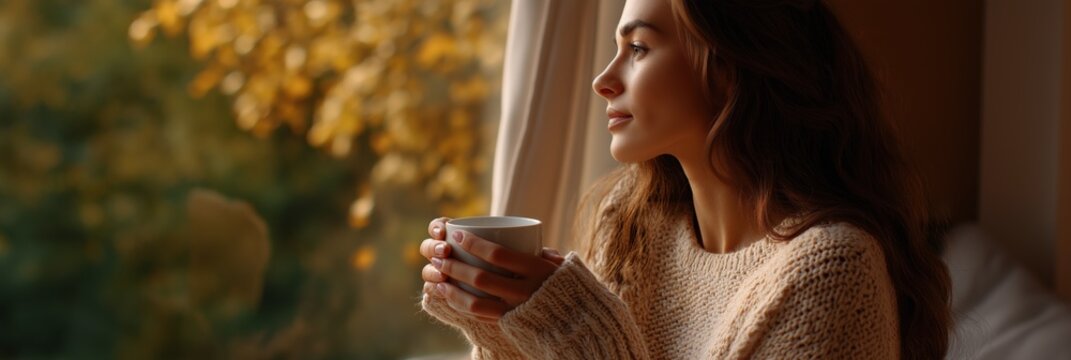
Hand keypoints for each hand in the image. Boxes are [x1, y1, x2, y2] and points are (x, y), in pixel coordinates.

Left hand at [420, 217, 564, 322]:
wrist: (576, 318)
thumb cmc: (563, 282)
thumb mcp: (557, 263)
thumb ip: (537, 249)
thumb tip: (516, 231)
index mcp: (537, 270)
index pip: (498, 254)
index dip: (474, 244)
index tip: (457, 234)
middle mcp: (525, 291)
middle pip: (481, 278)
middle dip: (454, 265)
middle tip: (439, 255)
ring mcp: (515, 310)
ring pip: (475, 301)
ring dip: (451, 287)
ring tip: (437, 276)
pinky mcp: (508, 323)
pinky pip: (478, 315)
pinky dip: (458, 304)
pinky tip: (446, 294)